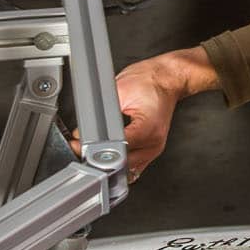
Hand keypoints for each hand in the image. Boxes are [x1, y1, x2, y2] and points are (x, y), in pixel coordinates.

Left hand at [73, 47, 214, 180]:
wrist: (167, 79)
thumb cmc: (148, 81)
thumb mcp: (118, 92)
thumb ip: (99, 115)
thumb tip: (82, 133)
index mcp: (148, 128)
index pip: (118, 149)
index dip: (96, 150)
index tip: (81, 147)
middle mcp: (154, 142)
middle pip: (122, 165)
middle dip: (100, 160)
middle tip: (83, 149)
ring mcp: (155, 148)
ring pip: (128, 171)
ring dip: (111, 165)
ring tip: (96, 153)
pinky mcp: (153, 149)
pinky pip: (135, 167)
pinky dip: (121, 164)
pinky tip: (111, 156)